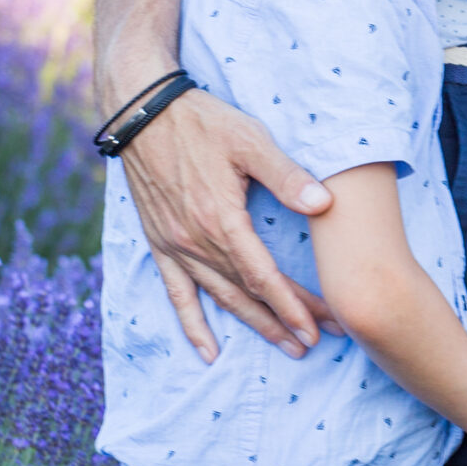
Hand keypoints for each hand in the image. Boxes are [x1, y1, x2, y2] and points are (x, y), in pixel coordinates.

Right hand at [121, 86, 333, 362]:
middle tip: (314, 343)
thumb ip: (287, 175)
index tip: (318, 328)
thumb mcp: (250, 140)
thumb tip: (324, 204)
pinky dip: (192, 324)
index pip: (263, 277)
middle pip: (247, 293)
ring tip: (284, 347)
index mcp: (222, 220)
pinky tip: (207, 352)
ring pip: (219, 298)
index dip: (292, 306)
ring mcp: (176, 246)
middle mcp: (196, 242)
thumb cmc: (202, 121)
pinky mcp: (160, 244)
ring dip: (252, 325)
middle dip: (282, 321)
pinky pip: (177, 293)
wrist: (142, 114)